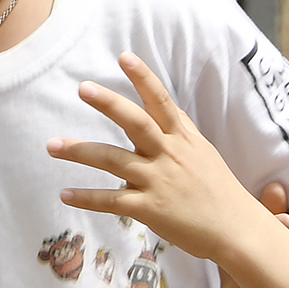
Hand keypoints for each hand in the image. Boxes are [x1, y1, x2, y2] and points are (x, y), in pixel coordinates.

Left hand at [49, 52, 277, 265]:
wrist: (237, 231)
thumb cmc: (220, 192)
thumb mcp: (203, 153)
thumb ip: (180, 132)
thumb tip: (162, 109)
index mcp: (184, 139)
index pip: (162, 101)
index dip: (143, 78)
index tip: (124, 57)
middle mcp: (170, 155)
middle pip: (136, 122)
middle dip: (109, 103)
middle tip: (83, 88)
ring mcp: (159, 181)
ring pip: (113, 160)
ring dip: (79, 151)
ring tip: (51, 145)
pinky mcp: (150, 209)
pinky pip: (112, 201)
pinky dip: (87, 198)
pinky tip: (65, 194)